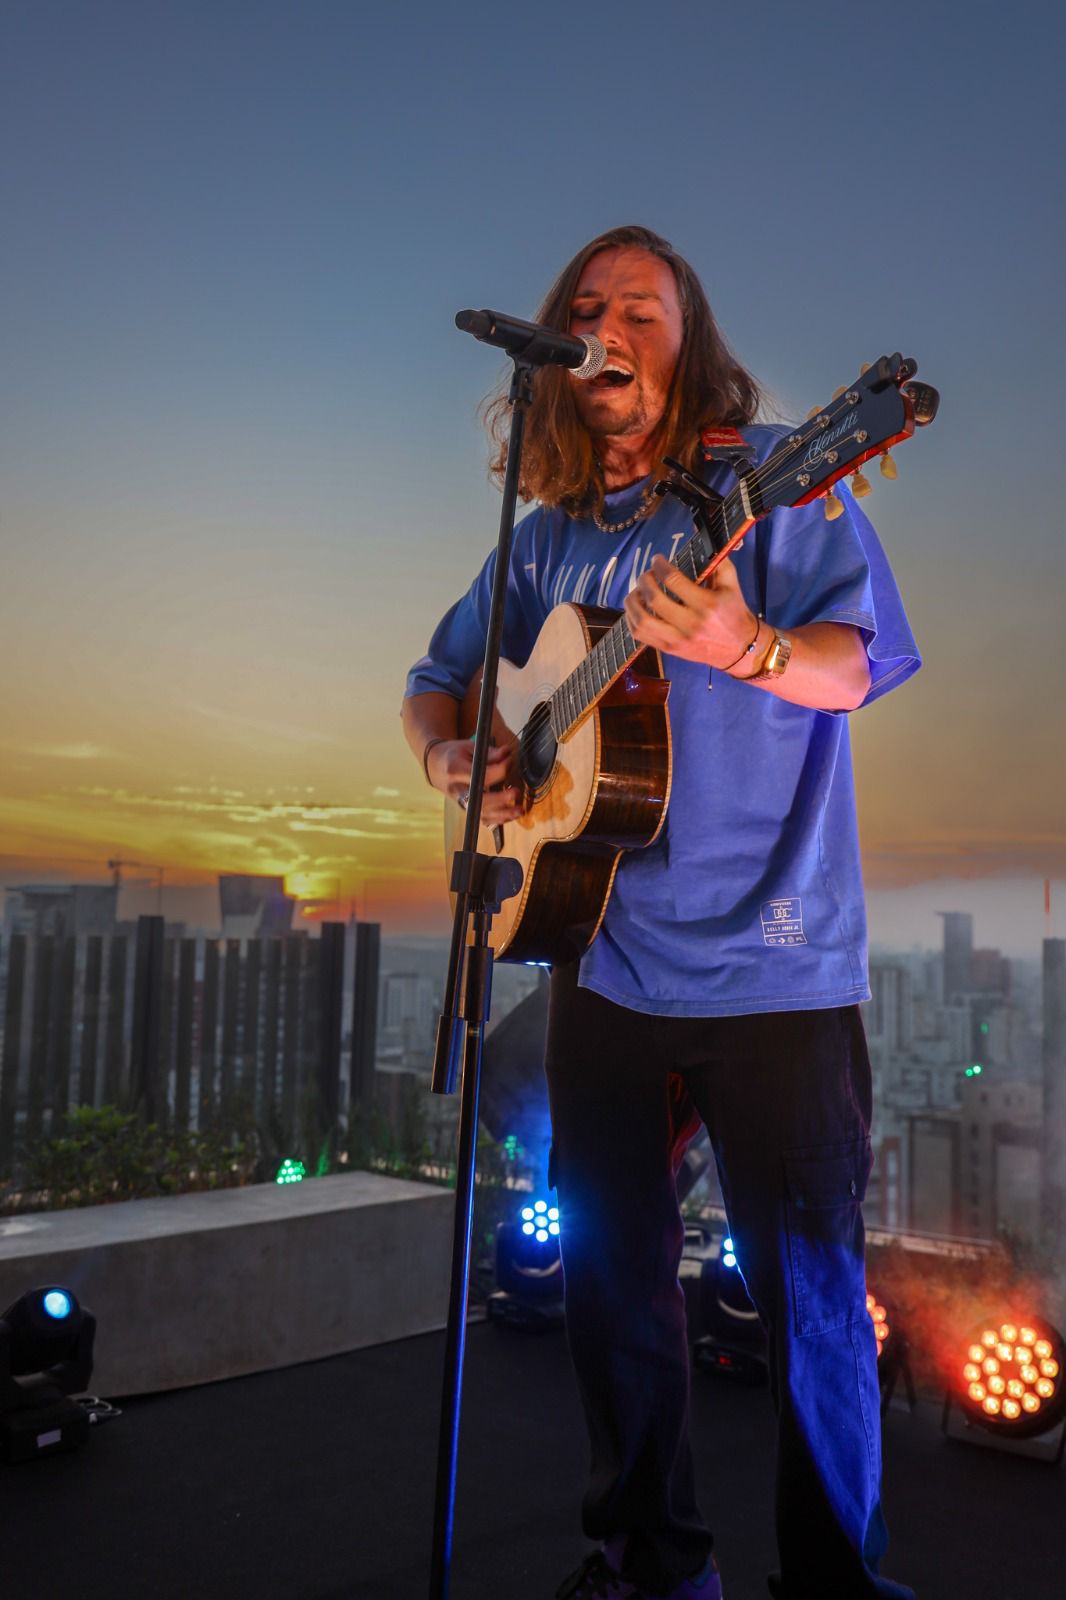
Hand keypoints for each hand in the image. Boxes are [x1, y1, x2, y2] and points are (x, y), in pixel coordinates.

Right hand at [425, 739, 523, 823]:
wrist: (435, 766)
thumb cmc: (453, 755)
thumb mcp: (469, 747)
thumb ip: (489, 752)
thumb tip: (507, 753)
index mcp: (455, 770)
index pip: (481, 775)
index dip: (500, 769)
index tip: (510, 761)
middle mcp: (457, 789)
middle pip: (479, 800)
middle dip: (500, 799)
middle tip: (516, 792)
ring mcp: (460, 802)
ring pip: (481, 814)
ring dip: (502, 814)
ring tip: (519, 810)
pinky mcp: (465, 808)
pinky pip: (482, 819)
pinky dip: (498, 819)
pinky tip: (511, 814)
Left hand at [624, 554, 757, 668]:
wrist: (739, 647)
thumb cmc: (734, 611)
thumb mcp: (731, 583)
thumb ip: (717, 560)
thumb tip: (703, 534)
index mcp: (706, 604)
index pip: (673, 580)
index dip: (660, 566)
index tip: (657, 560)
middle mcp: (690, 623)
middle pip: (654, 599)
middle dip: (644, 581)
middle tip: (646, 575)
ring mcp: (678, 639)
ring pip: (642, 621)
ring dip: (633, 602)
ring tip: (637, 592)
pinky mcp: (670, 649)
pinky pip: (640, 636)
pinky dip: (632, 620)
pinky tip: (636, 609)